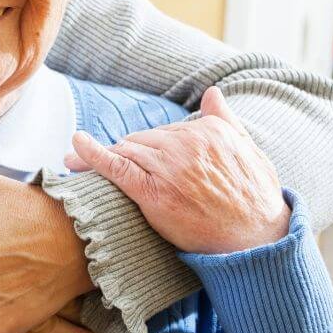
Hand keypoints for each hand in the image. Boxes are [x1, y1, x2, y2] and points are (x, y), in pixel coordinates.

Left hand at [65, 86, 290, 253]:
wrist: (258, 240)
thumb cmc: (255, 199)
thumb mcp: (250, 151)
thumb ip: (225, 120)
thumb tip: (212, 92)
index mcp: (208, 130)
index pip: (163, 132)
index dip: (151, 148)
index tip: (140, 156)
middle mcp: (186, 144)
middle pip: (141, 141)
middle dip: (128, 155)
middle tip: (110, 170)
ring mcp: (169, 167)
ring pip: (127, 152)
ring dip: (105, 158)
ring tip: (75, 165)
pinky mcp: (153, 192)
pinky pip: (116, 167)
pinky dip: (93, 154)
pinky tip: (75, 145)